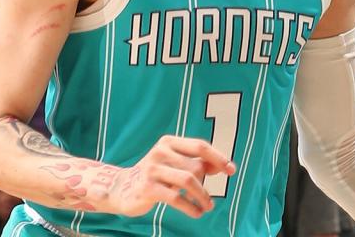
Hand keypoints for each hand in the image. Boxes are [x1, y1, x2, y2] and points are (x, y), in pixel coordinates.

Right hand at [107, 136, 234, 218]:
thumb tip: (220, 166)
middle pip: (196, 166)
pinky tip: (196, 213)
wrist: (123, 188)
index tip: (231, 170)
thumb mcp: (175, 165)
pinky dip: (191, 207)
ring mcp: (152, 169)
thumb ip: (196, 163)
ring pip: (189, 181)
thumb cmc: (156, 175)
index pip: (200, 146)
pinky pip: (176, 198)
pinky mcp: (148, 188)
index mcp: (168, 142)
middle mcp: (160, 152)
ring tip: (207, 207)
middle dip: (205, 183)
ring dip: (202, 197)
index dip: (218, 158)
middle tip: (206, 197)